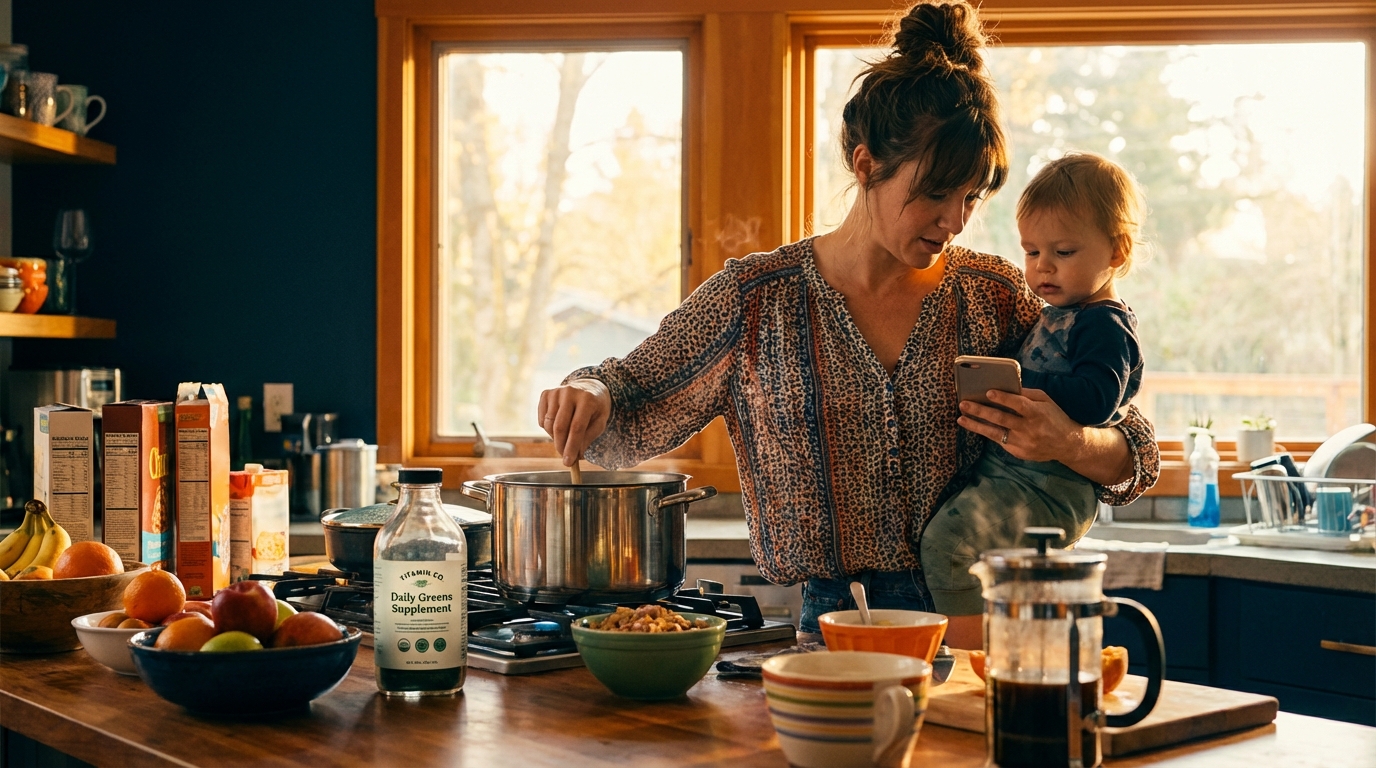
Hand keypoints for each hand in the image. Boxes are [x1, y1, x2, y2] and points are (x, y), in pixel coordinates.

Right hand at [537, 379, 611, 465]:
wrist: (588, 387)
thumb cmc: (595, 408)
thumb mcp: (600, 422)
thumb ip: (588, 438)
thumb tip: (575, 455)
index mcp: (587, 399)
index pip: (576, 427)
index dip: (571, 447)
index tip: (568, 462)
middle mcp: (570, 392)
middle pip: (560, 427)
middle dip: (561, 446)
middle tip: (565, 458)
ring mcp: (556, 392)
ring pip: (549, 425)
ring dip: (555, 438)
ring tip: (566, 438)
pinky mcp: (546, 394)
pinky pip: (542, 420)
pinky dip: (548, 429)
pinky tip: (559, 426)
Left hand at [956, 388, 1082, 463]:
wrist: (1067, 444)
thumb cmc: (1055, 418)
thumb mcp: (1046, 401)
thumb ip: (1027, 395)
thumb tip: (1006, 387)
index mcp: (1038, 413)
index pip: (1018, 404)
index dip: (1003, 398)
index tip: (988, 392)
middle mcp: (1029, 429)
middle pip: (1001, 419)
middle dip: (980, 411)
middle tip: (964, 404)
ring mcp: (1023, 443)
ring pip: (995, 433)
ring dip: (976, 425)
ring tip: (961, 418)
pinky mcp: (1019, 453)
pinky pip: (1000, 442)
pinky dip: (988, 433)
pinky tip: (976, 426)